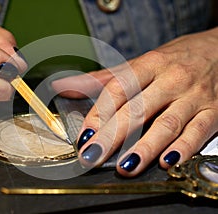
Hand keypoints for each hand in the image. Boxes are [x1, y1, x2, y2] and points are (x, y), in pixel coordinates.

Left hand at [52, 27, 217, 176]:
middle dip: (112, 135)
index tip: (85, 135)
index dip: (99, 113)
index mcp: (150, 64)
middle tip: (93, 155)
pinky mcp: (215, 112)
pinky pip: (197, 132)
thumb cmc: (177, 57)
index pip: (118, 89)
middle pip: (137, 109)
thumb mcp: (142, 61)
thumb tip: (65, 86)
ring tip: (125, 166)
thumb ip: (104, 77)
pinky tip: (165, 162)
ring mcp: (194, 96)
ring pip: (167, 124)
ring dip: (144, 147)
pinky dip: (182, 148)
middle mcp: (171, 79)